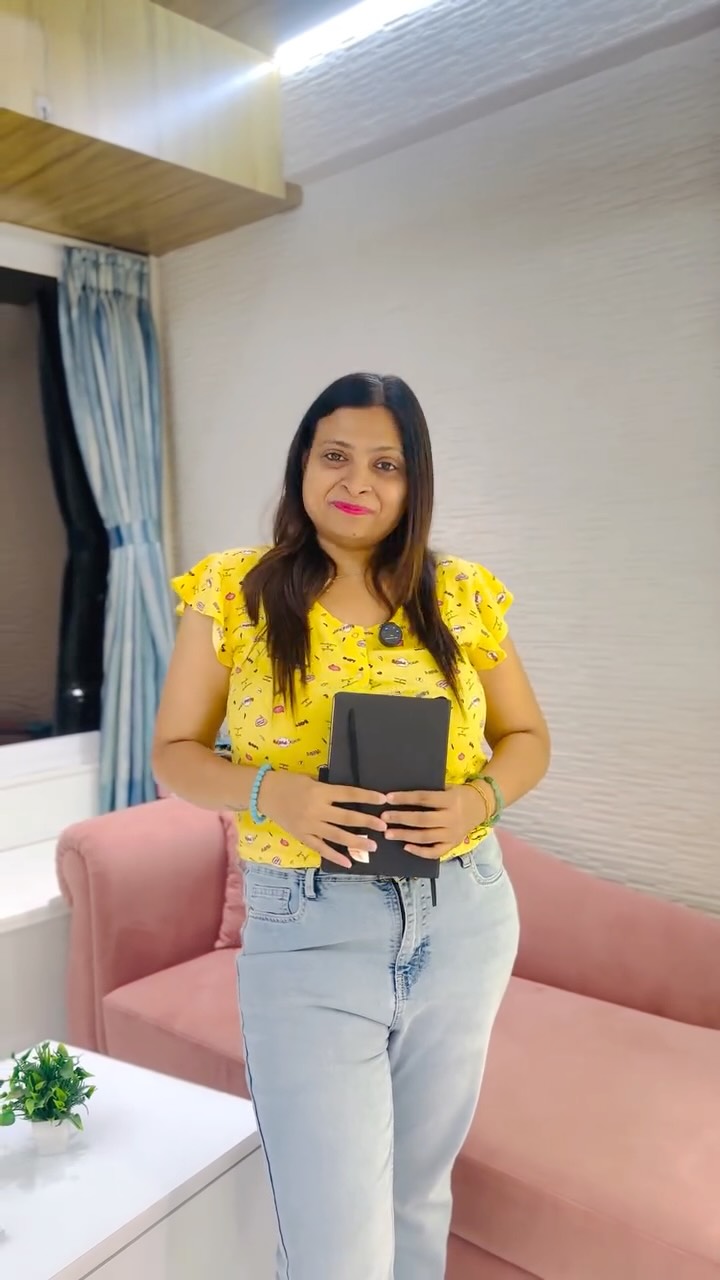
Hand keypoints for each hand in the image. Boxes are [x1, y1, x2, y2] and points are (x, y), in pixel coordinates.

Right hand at [260, 771, 387, 867]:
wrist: (264, 793)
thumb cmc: (288, 782)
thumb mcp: (311, 780)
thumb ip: (328, 790)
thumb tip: (350, 797)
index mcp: (320, 791)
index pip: (349, 794)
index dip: (367, 796)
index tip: (383, 799)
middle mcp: (317, 809)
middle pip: (347, 817)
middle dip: (367, 822)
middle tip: (383, 826)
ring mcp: (309, 825)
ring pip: (337, 836)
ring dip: (356, 842)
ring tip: (371, 846)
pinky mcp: (302, 836)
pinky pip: (320, 848)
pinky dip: (334, 856)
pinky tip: (348, 862)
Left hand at [381, 784, 489, 858]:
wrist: (481, 806)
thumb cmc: (459, 794)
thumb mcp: (448, 787)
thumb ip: (430, 791)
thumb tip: (401, 794)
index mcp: (450, 800)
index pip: (424, 798)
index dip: (405, 798)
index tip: (388, 798)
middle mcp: (452, 818)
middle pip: (422, 820)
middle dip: (401, 818)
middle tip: (383, 818)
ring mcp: (453, 834)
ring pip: (426, 837)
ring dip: (405, 836)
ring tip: (388, 834)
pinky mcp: (453, 845)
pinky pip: (435, 852)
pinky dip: (420, 852)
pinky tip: (406, 847)